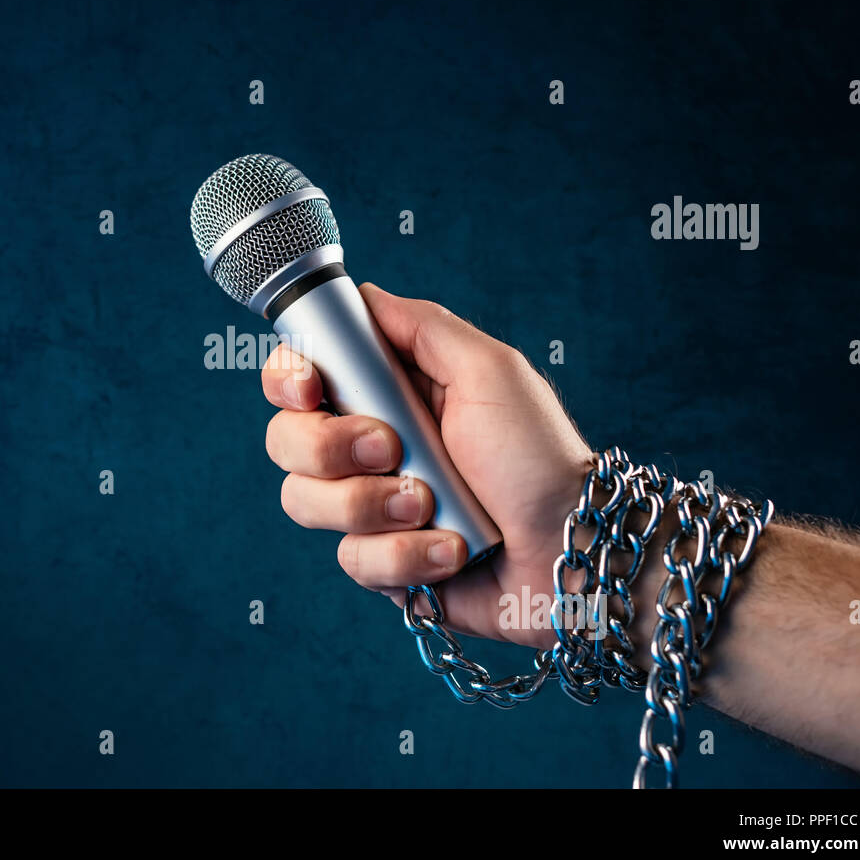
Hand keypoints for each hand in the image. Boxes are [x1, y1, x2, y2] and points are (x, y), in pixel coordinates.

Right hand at [261, 282, 594, 646]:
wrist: (574, 552)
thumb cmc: (539, 457)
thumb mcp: (488, 370)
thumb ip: (421, 326)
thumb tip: (362, 296)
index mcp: (388, 393)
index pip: (299, 375)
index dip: (288, 378)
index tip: (308, 389)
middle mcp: (368, 447)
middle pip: (286, 438)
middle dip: (330, 446)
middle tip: (392, 449)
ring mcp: (370, 508)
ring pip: (305, 501)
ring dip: (372, 505)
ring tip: (433, 508)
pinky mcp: (381, 563)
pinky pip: (351, 559)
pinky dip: (405, 555)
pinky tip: (451, 551)